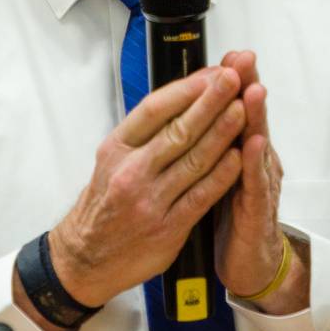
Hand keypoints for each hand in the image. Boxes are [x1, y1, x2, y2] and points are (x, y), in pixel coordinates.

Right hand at [45, 66, 245, 312]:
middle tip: (233, 78)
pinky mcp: (167, 228)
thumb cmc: (105, 204)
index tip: (211, 72)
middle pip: (179, 130)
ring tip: (243, 109)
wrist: (86, 257)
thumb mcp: (111, 159)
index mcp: (117, 148)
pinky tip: (238, 157)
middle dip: (210, 101)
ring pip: (194, 159)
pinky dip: (221, 175)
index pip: (155, 109)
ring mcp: (150, 200)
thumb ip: (144, 134)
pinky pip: (200, 196)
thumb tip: (182, 98)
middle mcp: (132, 171)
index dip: (187, 88)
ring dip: (222, 132)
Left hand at [215, 50, 308, 313]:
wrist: (248, 263)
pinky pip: (256, 185)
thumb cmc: (231, 215)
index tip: (229, 53)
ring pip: (258, 144)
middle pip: (251, 117)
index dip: (233, 81)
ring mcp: (260, 184)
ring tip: (253, 89)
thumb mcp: (218, 170)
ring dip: (256, 116)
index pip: (237, 108)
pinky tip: (253, 145)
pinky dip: (254, 163)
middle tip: (244, 58)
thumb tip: (195, 107)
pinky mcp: (258, 212)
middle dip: (246, 85)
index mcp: (241, 149)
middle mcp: (255, 160)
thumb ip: (213, 140)